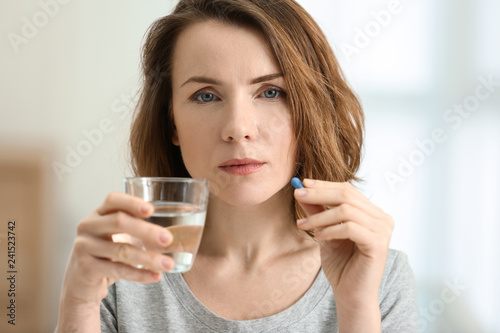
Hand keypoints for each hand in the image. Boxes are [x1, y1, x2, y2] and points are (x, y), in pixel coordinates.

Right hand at [60, 192, 174, 304]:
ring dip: (148, 258)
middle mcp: (88, 226)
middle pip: (119, 222)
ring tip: (168, 264)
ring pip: (121, 250)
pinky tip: (155, 276)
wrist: (81, 281)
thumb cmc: (106, 252)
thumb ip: (139, 229)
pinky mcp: (85, 267)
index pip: (113, 200)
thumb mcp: (118, 235)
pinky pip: (117, 270)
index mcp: (98, 213)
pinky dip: (139, 275)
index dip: (132, 202)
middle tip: (168, 239)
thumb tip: (179, 234)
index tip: (152, 210)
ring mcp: (84, 246)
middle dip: (146, 231)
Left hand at [294, 179, 393, 307]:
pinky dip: (330, 229)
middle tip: (297, 194)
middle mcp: (382, 218)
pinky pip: (349, 227)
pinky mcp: (378, 244)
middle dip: (319, 194)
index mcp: (373, 213)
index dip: (324, 185)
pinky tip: (318, 236)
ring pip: (346, 210)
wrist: (351, 295)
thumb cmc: (341, 265)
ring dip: (320, 216)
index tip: (302, 183)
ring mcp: (383, 230)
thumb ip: (317, 212)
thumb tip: (301, 190)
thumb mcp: (325, 232)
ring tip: (303, 224)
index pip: (348, 189)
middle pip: (347, 195)